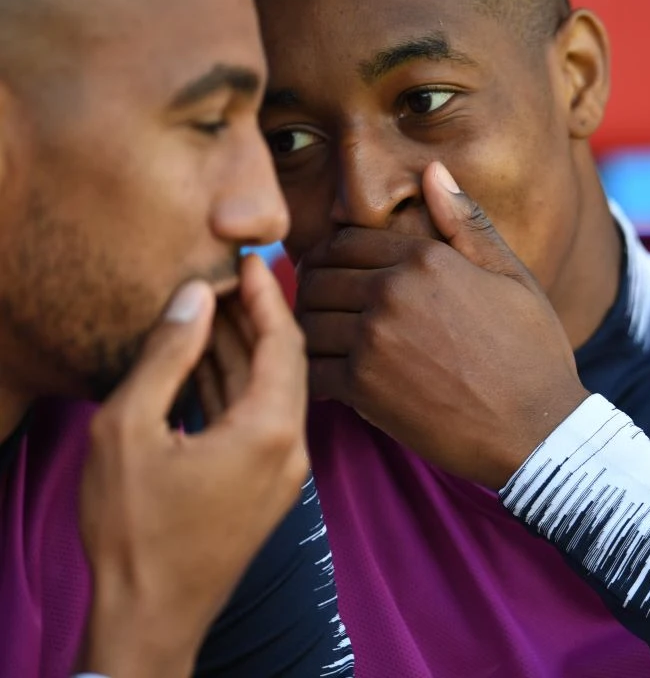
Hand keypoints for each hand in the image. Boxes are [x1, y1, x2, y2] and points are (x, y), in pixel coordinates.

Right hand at [77, 254, 308, 677]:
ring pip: (273, 391)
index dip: (268, 295)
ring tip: (212, 311)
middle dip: (258, 318)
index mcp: (270, 430)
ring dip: (244, 352)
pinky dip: (239, 387)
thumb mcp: (129, 429)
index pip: (283, 341)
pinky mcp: (268, 488)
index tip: (249, 261)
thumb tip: (194, 297)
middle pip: (286, 363)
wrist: (150, 618)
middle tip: (229, 279)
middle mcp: (292, 447)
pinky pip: (262, 420)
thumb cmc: (133, 531)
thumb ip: (167, 356)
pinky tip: (208, 364)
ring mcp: (285, 471)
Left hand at [296, 162, 589, 489]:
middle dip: (315, 290)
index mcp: (425, 258)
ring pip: (307, 320)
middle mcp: (392, 291)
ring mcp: (373, 340)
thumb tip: (434, 170)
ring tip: (329, 342)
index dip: (334, 256)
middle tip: (326, 309)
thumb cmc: (532, 351)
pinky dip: (315, 373)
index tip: (337, 275)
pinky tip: (336, 379)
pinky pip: (311, 368)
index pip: (346, 241)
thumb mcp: (512, 276)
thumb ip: (467, 223)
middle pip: (317, 276)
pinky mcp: (363, 388)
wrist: (538, 429)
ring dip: (311, 330)